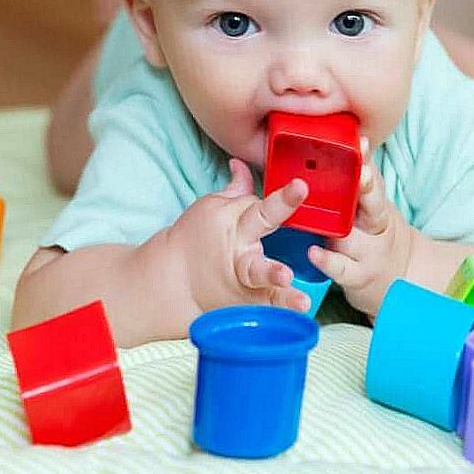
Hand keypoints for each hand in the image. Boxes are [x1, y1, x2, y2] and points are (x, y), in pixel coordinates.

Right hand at [165, 158, 311, 315]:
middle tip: (298, 204)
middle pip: (258, 226)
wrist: (171, 279)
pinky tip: (302, 309)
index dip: (284, 196)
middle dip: (279, 208)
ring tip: (291, 283)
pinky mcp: (247, 300)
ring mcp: (242, 276)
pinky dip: (280, 306)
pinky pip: (266, 303)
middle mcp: (238, 245)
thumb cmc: (193, 239)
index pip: (260, 203)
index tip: (302, 185)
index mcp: (230, 220)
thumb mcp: (209, 208)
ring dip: (275, 275)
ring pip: (259, 272)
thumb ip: (235, 190)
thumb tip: (243, 163)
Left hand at [308, 137, 414, 317]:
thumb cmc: (375, 236)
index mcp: (376, 205)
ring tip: (326, 217)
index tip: (361, 142)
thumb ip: (358, 186)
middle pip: (373, 204)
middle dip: (367, 187)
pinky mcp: (357, 276)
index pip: (373, 178)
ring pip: (353, 237)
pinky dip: (328, 262)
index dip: (367, 160)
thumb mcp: (373, 210)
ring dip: (340, 227)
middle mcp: (376, 227)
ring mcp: (368, 252)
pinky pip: (342, 269)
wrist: (402, 279)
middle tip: (360, 173)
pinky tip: (313, 253)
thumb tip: (339, 145)